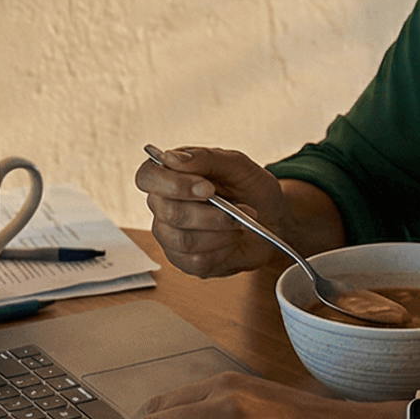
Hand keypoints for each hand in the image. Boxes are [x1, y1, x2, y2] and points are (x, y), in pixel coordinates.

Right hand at [135, 146, 300, 278]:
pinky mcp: (184, 260)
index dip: (173, 185)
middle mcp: (163, 205)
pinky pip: (196, 261)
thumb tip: (171, 158)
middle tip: (238, 209)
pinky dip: (223, 250)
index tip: (207, 189)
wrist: (272, 219)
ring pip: (183, 240)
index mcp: (170, 174)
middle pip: (168, 213)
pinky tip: (232, 240)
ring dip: (220, 232)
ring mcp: (170, 235)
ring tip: (240, 224)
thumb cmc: (250, 188)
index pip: (148, 177)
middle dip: (210, 214)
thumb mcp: (237, 164)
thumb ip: (205, 158)